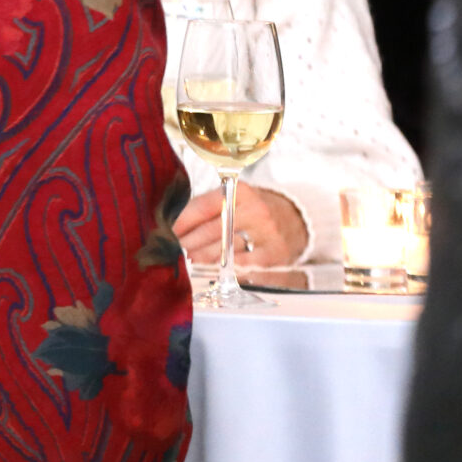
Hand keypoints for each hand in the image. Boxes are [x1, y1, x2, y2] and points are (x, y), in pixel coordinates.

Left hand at [175, 184, 308, 268]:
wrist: (296, 220)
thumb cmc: (253, 210)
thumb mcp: (234, 199)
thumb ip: (207, 207)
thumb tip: (173, 225)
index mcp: (240, 191)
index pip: (203, 206)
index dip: (182, 220)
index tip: (165, 231)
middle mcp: (256, 210)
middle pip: (213, 229)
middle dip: (189, 242)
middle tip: (172, 250)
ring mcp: (268, 233)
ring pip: (227, 248)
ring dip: (203, 257)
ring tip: (188, 260)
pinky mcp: (276, 253)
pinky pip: (247, 264)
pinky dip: (228, 267)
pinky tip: (214, 270)